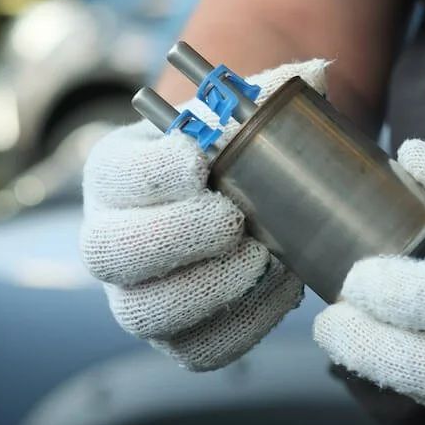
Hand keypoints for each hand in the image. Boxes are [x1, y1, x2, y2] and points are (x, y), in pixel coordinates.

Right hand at [81, 59, 327, 369]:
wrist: (238, 200)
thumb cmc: (232, 153)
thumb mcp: (239, 114)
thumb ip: (269, 93)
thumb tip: (317, 74)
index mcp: (115, 174)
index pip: (113, 175)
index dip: (152, 173)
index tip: (200, 161)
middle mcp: (110, 238)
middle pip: (108, 253)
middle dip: (174, 236)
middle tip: (232, 219)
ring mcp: (137, 295)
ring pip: (144, 313)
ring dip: (209, 288)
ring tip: (263, 257)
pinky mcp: (176, 337)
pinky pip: (197, 350)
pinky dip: (244, 324)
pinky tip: (281, 287)